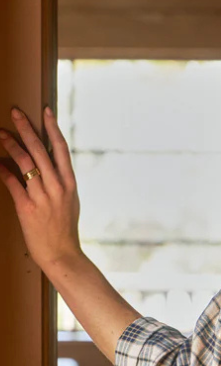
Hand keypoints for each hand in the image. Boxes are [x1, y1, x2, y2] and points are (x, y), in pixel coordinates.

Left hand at [0, 105, 82, 270]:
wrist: (62, 255)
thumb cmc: (64, 230)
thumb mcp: (69, 202)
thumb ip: (59, 182)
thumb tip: (47, 164)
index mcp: (69, 184)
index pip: (61, 149)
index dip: (52, 128)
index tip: (45, 111)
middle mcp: (57, 187)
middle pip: (39, 150)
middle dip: (25, 128)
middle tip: (15, 113)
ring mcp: (42, 197)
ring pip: (25, 163)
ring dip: (10, 145)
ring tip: (0, 134)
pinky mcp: (27, 208)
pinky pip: (12, 183)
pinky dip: (3, 170)